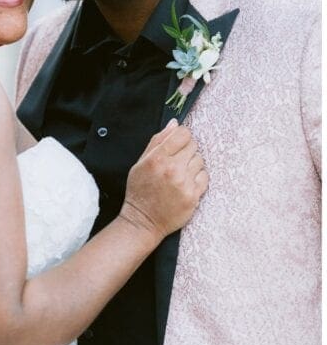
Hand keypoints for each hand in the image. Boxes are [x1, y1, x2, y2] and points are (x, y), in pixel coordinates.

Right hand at [121, 119, 207, 241]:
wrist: (143, 220)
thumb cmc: (140, 191)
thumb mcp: (140, 163)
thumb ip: (157, 141)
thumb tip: (175, 124)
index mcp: (157, 158)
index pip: (182, 134)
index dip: (182, 136)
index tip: (178, 143)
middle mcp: (172, 168)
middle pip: (193, 146)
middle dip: (186, 150)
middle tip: (177, 161)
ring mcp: (184, 183)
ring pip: (200, 161)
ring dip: (192, 165)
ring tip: (180, 174)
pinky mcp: (193, 196)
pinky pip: (204, 177)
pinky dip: (197, 178)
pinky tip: (186, 184)